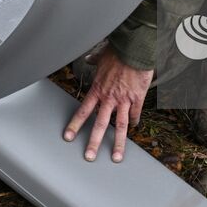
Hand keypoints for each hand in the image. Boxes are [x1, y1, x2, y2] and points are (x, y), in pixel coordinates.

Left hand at [63, 47, 153, 162]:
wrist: (135, 49)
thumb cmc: (118, 51)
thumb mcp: (102, 55)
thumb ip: (94, 60)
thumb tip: (88, 58)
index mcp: (98, 89)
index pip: (83, 111)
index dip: (75, 125)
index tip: (68, 137)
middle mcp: (109, 98)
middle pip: (100, 124)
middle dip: (93, 142)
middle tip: (89, 157)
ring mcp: (124, 100)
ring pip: (119, 126)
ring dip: (117, 144)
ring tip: (116, 158)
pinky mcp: (137, 98)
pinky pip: (135, 114)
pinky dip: (134, 122)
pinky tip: (134, 128)